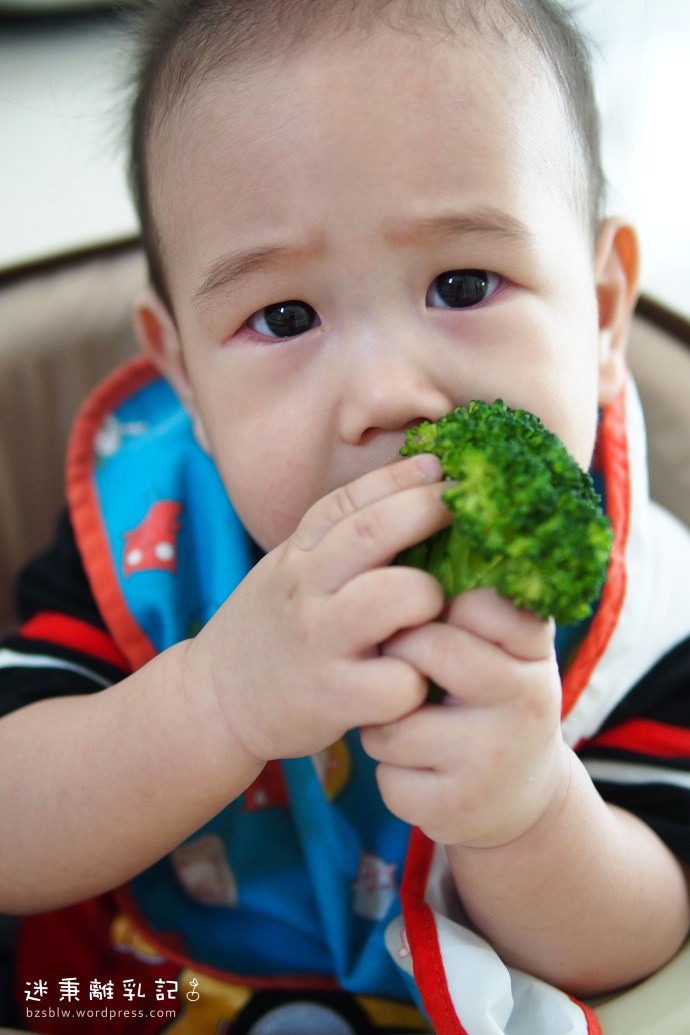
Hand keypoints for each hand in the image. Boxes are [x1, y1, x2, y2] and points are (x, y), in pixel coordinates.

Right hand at [184, 455, 450, 763]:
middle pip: (374, 531)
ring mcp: (320, 641)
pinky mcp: (333, 698)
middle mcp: (306, 589)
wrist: (214, 704)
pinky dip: (419, 680)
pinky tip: (417, 680)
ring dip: (429, 595)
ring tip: (433, 612)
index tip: (442, 467)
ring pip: (395, 596)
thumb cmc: (276, 633)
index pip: (350, 499)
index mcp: (298, 555)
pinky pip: (399, 681)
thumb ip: (338, 541)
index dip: (402, 476)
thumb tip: (414, 494)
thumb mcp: (291, 572)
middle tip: (469, 514)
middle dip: (429, 511)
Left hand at [360, 588, 568, 847]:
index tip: (437, 613)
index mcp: (533, 653)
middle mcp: (526, 705)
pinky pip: (387, 776)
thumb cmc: (495, 697)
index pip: (477, 600)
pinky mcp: (454, 811)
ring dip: (384, 721)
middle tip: (405, 661)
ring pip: (392, 721)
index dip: (438, 601)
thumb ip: (483, 600)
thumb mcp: (509, 647)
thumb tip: (431, 527)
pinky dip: (390, 771)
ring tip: (410, 722)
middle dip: (399, 650)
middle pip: (427, 647)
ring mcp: (491, 763)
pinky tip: (418, 769)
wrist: (520, 798)